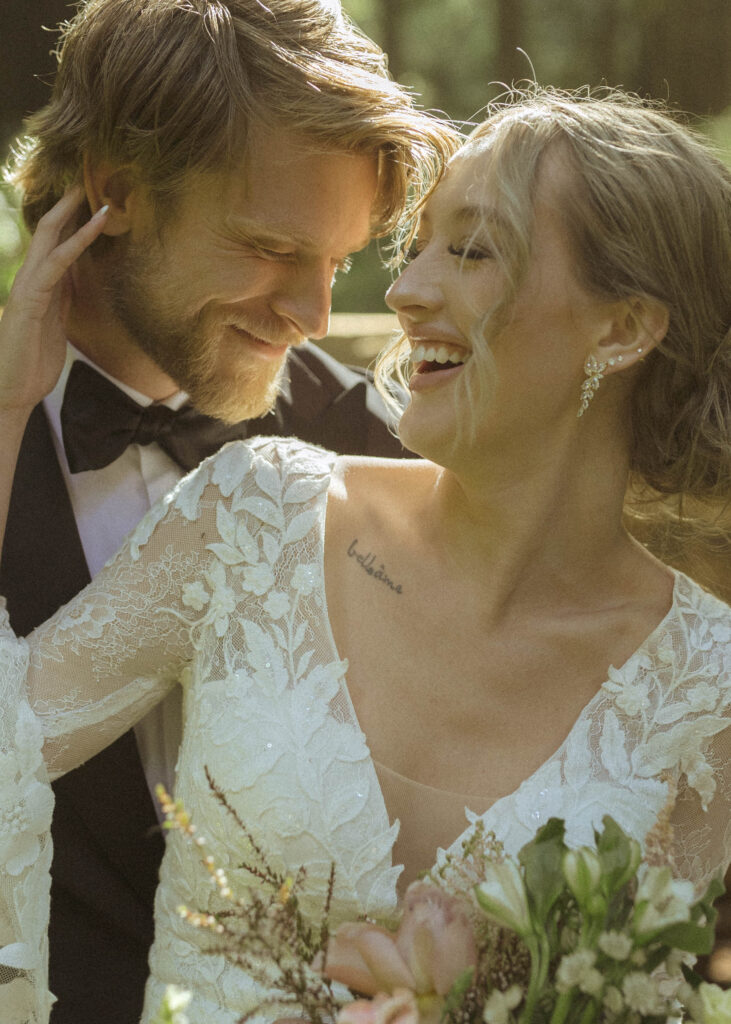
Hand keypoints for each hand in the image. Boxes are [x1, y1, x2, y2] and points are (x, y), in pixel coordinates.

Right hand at [0, 187, 108, 410]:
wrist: (11, 393)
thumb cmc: (32, 364)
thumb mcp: (56, 325)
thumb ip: (63, 300)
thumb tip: (76, 279)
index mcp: (39, 287)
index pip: (54, 245)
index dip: (71, 223)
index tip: (90, 202)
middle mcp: (31, 280)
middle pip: (47, 233)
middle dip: (66, 206)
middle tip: (85, 178)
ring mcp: (28, 287)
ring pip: (49, 240)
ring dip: (70, 214)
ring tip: (88, 190)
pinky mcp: (29, 298)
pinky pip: (57, 263)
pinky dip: (77, 242)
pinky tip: (94, 225)